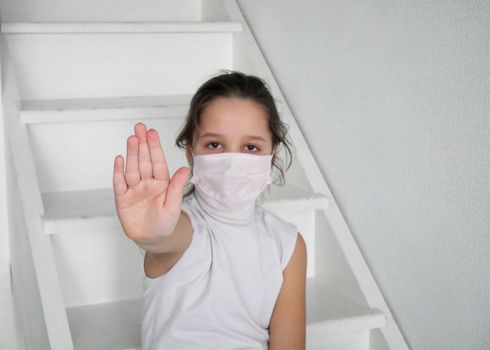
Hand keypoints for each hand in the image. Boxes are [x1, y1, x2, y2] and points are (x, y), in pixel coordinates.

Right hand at [113, 122, 190, 244]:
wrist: (152, 239)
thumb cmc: (165, 223)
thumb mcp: (173, 206)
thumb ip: (176, 187)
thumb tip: (184, 169)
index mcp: (161, 183)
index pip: (157, 162)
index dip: (154, 147)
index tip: (152, 133)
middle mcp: (147, 183)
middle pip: (143, 161)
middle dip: (142, 144)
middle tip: (139, 128)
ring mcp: (134, 189)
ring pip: (132, 168)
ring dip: (132, 154)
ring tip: (132, 139)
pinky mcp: (122, 198)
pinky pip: (119, 183)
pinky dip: (118, 171)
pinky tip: (119, 159)